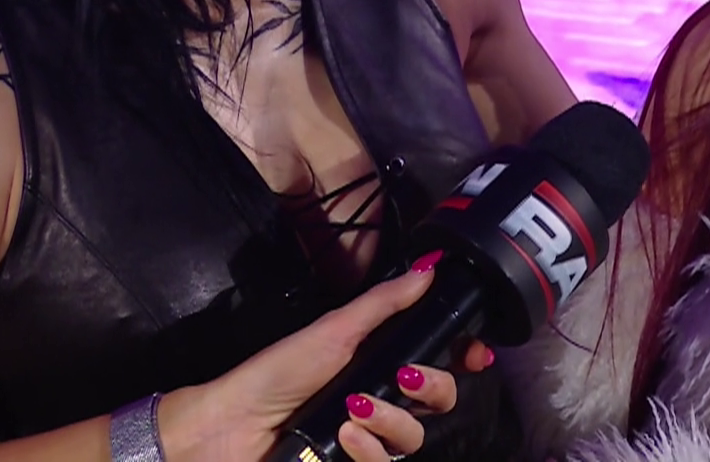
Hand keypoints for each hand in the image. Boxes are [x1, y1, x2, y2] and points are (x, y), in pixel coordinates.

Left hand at [158, 264, 492, 461]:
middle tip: (404, 378)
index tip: (476, 354)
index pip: (439, 361)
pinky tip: (342, 436)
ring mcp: (367, 437)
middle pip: (440, 400)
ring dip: (390, 421)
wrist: (233, 425)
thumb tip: (431, 267)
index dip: (464, 358)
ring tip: (352, 413)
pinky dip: (367, 449)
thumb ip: (385, 302)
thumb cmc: (278, 373)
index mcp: (380, 361)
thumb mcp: (335, 329)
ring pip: (414, 437)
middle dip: (434, 387)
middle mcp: (381, 399)